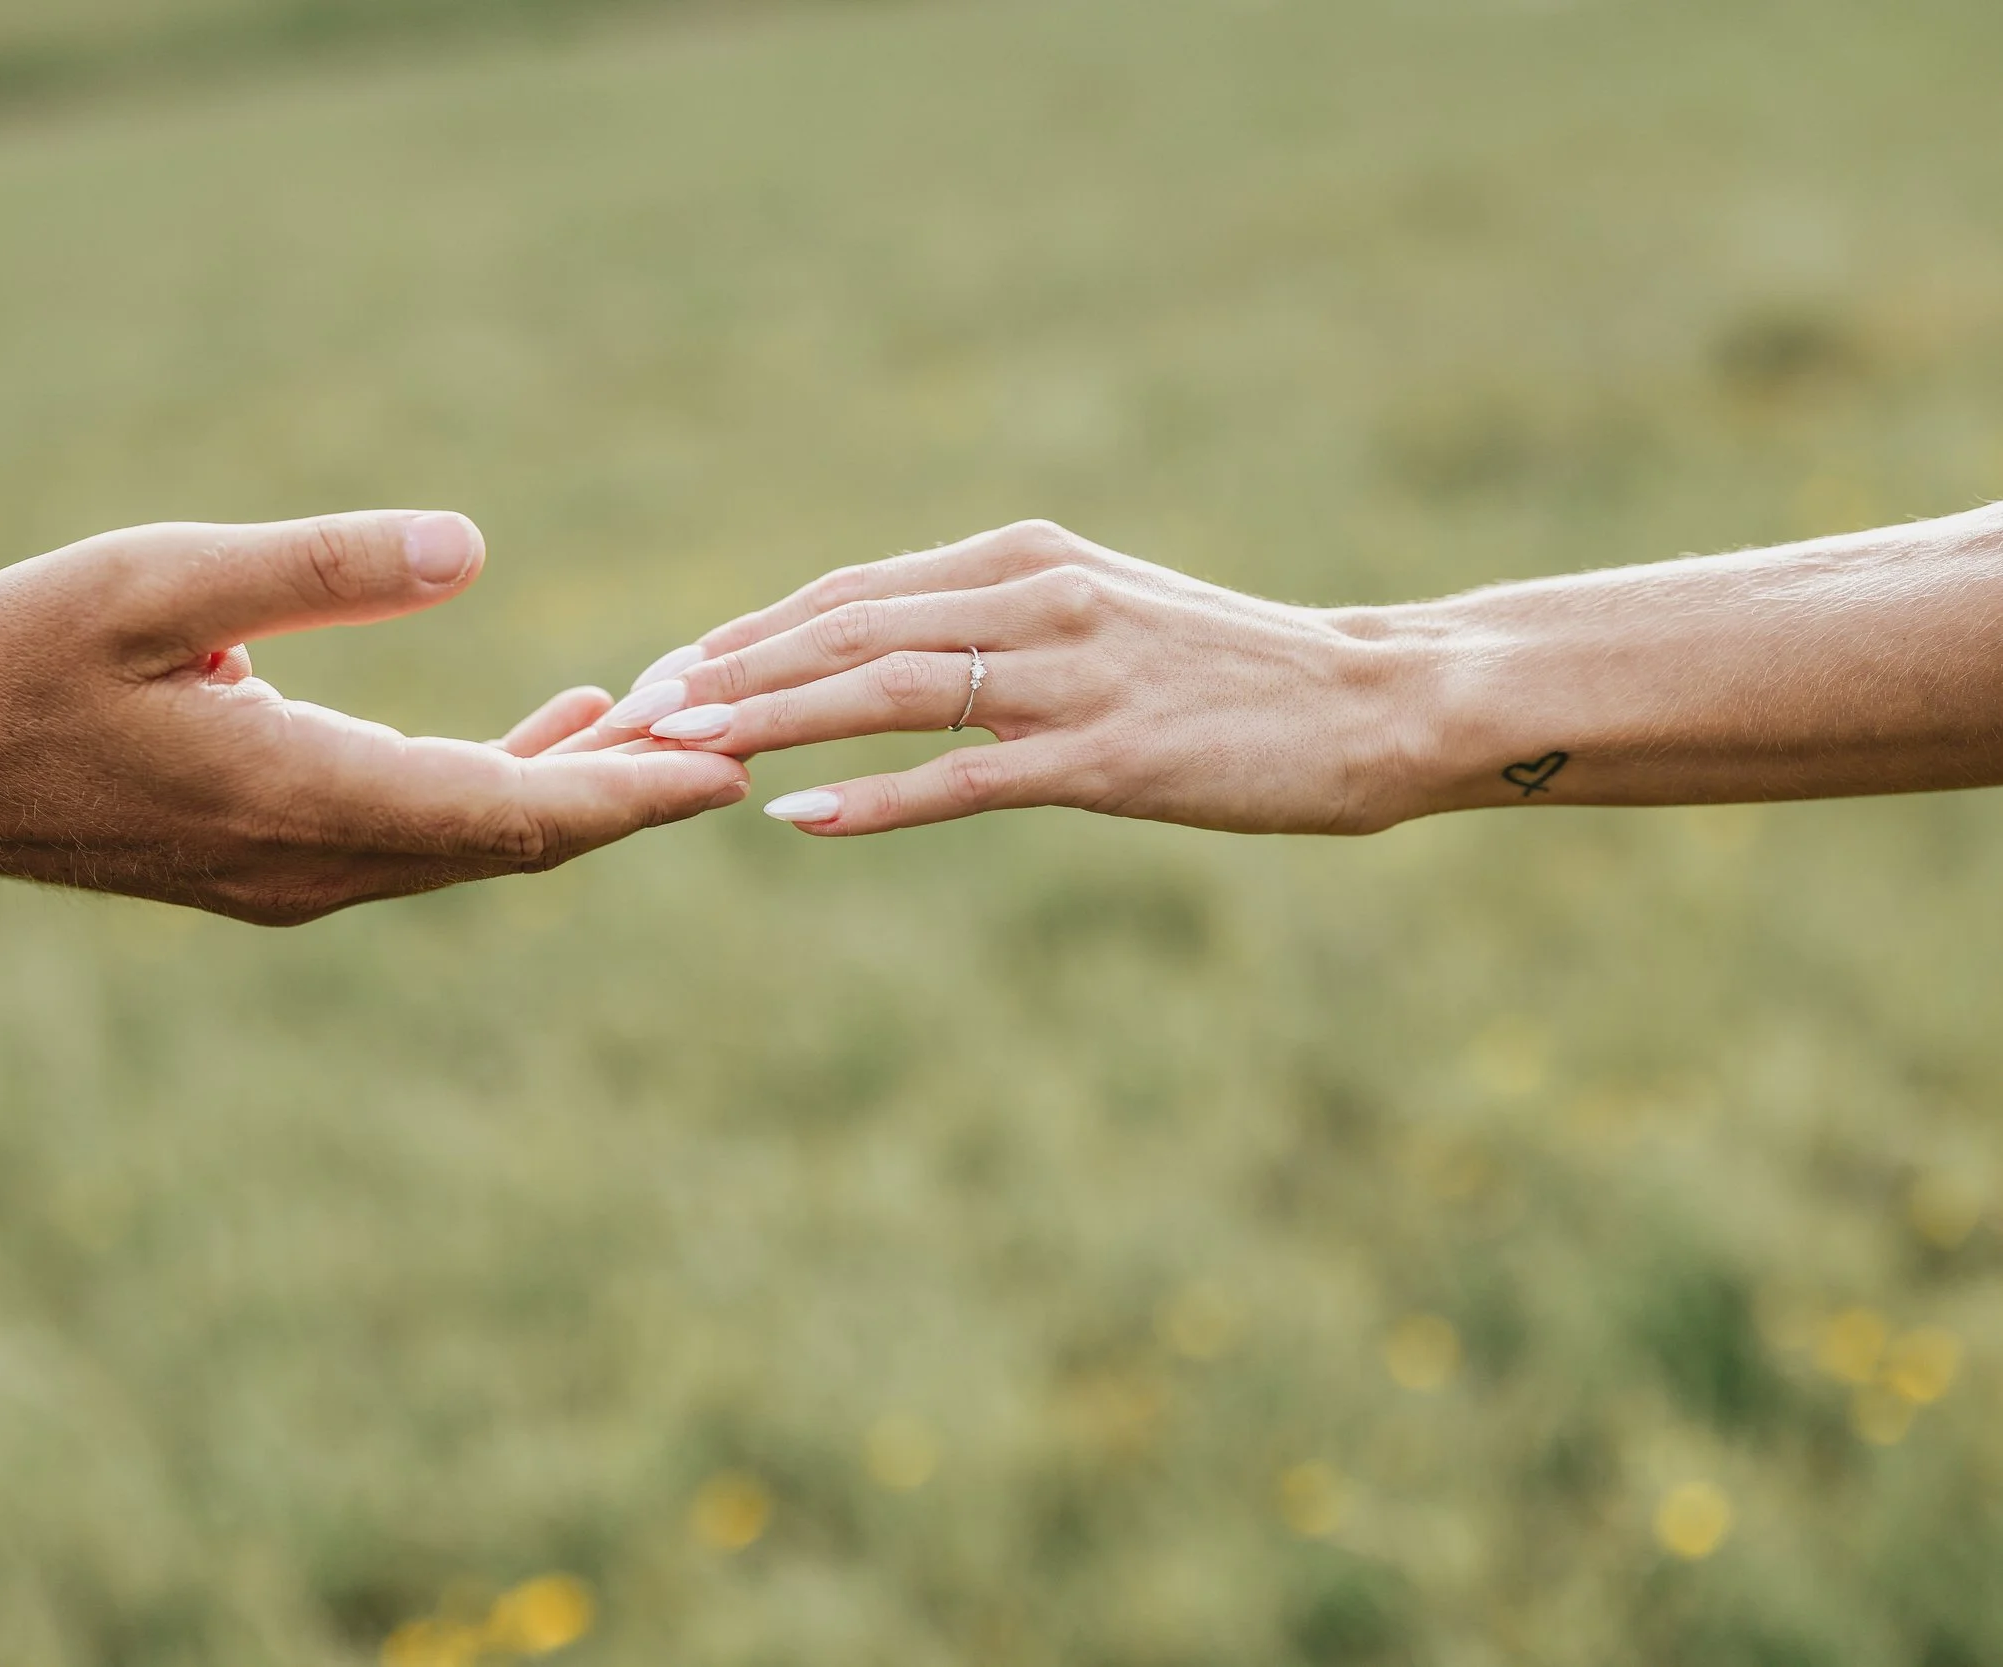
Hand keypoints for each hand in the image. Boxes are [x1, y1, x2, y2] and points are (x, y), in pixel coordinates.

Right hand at [0, 510, 749, 918]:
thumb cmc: (22, 664)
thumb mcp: (155, 581)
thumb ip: (316, 567)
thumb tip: (471, 546)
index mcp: (306, 797)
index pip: (514, 814)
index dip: (632, 794)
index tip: (732, 768)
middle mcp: (321, 862)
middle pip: (517, 839)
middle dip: (631, 790)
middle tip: (739, 732)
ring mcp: (301, 876)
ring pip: (477, 841)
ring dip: (574, 785)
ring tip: (664, 712)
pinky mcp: (281, 863)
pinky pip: (429, 834)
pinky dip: (503, 784)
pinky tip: (556, 723)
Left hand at [568, 520, 1419, 835]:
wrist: (1376, 697)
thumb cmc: (1238, 670)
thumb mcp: (1105, 616)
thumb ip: (1005, 622)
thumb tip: (900, 650)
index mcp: (1027, 557)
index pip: (853, 591)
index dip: (751, 635)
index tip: (670, 671)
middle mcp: (1035, 596)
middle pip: (843, 629)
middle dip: (728, 672)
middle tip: (634, 709)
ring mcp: (1070, 673)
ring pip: (883, 689)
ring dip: (769, 719)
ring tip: (678, 748)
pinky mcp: (1106, 754)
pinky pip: (964, 776)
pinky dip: (874, 798)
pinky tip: (798, 818)